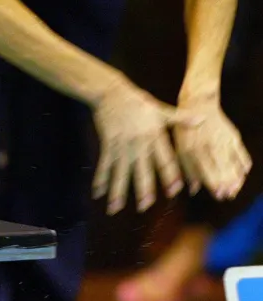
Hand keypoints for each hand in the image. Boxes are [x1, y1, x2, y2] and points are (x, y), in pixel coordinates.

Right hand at [92, 76, 199, 215]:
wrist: (111, 91)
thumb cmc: (138, 101)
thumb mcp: (160, 109)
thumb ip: (180, 119)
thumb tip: (203, 119)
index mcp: (154, 136)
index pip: (165, 159)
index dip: (170, 174)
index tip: (174, 190)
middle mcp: (139, 143)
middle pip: (142, 169)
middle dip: (143, 189)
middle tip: (145, 206)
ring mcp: (122, 145)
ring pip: (120, 172)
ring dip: (118, 191)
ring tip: (115, 209)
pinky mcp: (108, 144)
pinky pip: (104, 165)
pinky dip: (101, 180)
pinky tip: (98, 194)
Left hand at [174, 98, 251, 199]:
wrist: (199, 104)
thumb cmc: (186, 129)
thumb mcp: (180, 147)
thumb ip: (188, 169)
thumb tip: (194, 191)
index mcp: (195, 148)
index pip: (208, 171)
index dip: (215, 185)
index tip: (219, 195)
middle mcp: (212, 145)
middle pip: (225, 171)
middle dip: (229, 186)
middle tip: (228, 195)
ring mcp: (225, 141)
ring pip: (236, 166)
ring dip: (237, 180)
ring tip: (234, 189)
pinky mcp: (235, 137)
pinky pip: (244, 157)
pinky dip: (244, 168)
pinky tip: (240, 174)